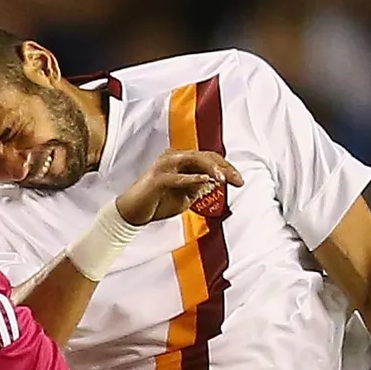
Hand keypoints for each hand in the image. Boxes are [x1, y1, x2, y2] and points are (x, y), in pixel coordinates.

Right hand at [115, 149, 244, 225]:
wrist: (132, 213)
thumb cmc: (157, 203)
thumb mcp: (185, 197)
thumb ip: (199, 188)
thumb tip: (215, 182)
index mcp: (180, 160)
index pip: (209, 158)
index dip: (226, 168)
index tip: (238, 181)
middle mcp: (173, 158)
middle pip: (205, 156)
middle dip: (224, 168)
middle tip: (237, 181)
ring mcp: (164, 166)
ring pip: (194, 160)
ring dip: (211, 168)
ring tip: (223, 179)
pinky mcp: (157, 178)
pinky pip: (178, 177)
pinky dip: (192, 178)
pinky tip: (204, 180)